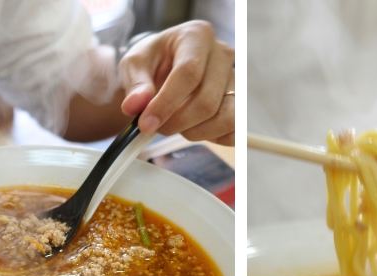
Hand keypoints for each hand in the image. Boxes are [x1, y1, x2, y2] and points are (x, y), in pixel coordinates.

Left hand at [119, 21, 234, 145]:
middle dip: (178, 123)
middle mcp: (222, 55)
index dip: (166, 103)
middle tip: (157, 126)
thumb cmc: (154, 61)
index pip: (189, 73)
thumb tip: (136, 106)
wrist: (168, 66)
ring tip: (177, 126)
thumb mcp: (135, 64)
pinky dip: (214, 137)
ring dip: (196, 133)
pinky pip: (236, 131)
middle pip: (207, 101)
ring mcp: (236, 80)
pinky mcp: (241, 103)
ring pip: (226, 118)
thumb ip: (135, 84)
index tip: (146, 124)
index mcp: (197, 36)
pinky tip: (196, 129)